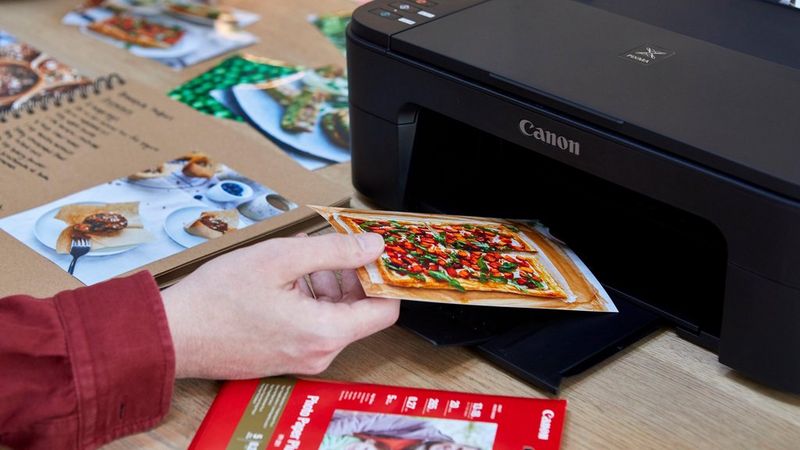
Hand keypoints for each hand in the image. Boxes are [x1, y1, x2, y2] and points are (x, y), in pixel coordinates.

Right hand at [161, 232, 399, 378]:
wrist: (173, 334)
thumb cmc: (218, 298)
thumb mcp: (280, 259)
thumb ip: (334, 251)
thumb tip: (374, 247)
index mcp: (325, 333)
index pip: (385, 310)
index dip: (384, 278)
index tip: (372, 254)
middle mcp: (319, 354)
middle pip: (360, 312)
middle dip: (352, 276)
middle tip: (332, 247)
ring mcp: (301, 359)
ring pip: (335, 317)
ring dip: (328, 285)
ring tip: (301, 259)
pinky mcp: (284, 357)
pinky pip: (313, 326)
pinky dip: (309, 300)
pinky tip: (286, 278)